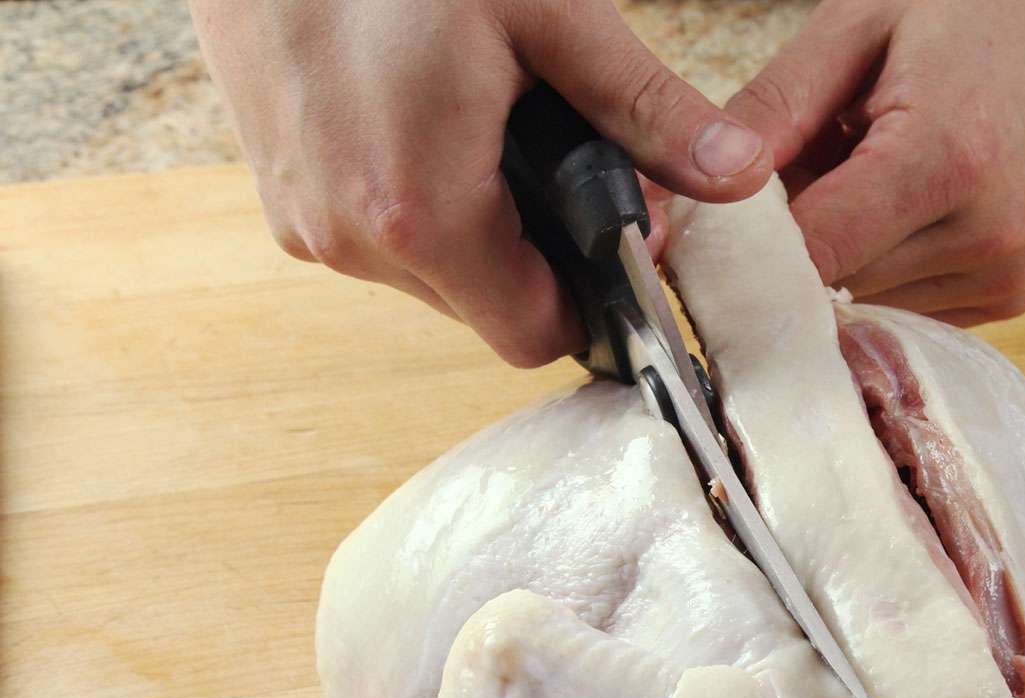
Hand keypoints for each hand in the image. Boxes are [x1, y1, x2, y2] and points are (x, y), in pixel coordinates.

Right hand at [189, 0, 772, 365]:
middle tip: (558, 163)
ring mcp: (308, 226)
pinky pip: (379, 243)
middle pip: (487, 310)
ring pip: (434, 281)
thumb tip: (739, 174)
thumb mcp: (548, 17)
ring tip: (487, 134)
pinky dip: (419, 207)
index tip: (615, 245)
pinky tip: (429, 128)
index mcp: (423, 215)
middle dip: (537, 257)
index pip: (534, 336)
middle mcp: (353, 242)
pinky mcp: (283, 201)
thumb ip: (647, 110)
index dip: (589, 303)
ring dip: (477, 232)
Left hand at [726, 0, 1024, 325]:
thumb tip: (691, 194)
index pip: (810, 251)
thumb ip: (773, 112)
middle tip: (805, 170)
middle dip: (795, 245)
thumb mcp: (857, 28)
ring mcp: (1007, 274)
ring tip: (867, 176)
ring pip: (865, 305)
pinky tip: (904, 206)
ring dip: (842, 258)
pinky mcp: (1014, 294)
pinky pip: (908, 305)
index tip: (718, 220)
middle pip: (832, 286)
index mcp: (947, 161)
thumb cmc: (974, 6)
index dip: (751, 244)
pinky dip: (883, 268)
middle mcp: (987, 236)